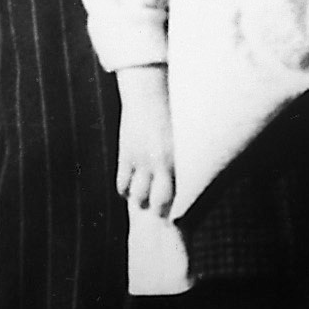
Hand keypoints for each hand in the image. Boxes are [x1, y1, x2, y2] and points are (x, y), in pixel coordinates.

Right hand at [114, 67, 176, 216]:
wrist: (147, 94)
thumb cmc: (170, 113)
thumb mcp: (179, 137)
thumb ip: (179, 155)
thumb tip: (187, 171)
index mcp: (174, 158)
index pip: (173, 193)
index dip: (173, 208)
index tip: (176, 214)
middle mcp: (157, 162)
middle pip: (155, 200)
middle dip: (156, 209)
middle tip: (158, 212)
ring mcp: (139, 159)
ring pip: (136, 195)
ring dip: (140, 200)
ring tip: (144, 201)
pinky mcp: (125, 154)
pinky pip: (122, 183)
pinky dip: (125, 190)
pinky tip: (129, 189)